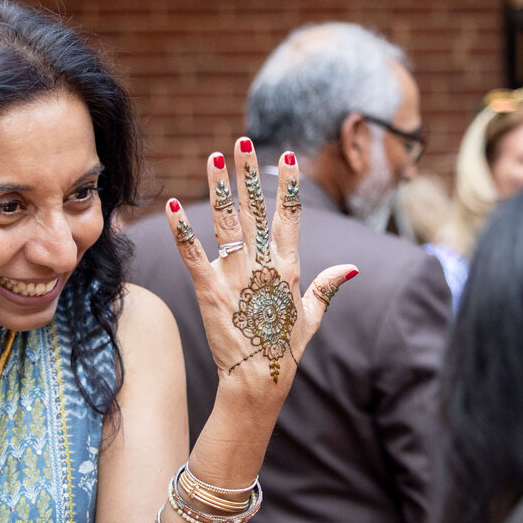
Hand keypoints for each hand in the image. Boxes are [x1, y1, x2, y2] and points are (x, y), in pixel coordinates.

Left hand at [165, 139, 356, 396]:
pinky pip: (194, 254)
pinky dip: (181, 229)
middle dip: (248, 174)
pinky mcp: (209, 291)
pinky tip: (171, 204)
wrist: (258, 381)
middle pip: (255, 210)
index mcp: (288, 269)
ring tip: (213, 157)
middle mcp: (263, 266)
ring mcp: (236, 277)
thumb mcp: (312, 318)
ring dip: (219, 188)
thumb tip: (351, 269)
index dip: (288, 186)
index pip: (290, 218)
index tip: (287, 157)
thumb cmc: (285, 351)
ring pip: (227, 223)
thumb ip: (327, 288)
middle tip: (241, 141)